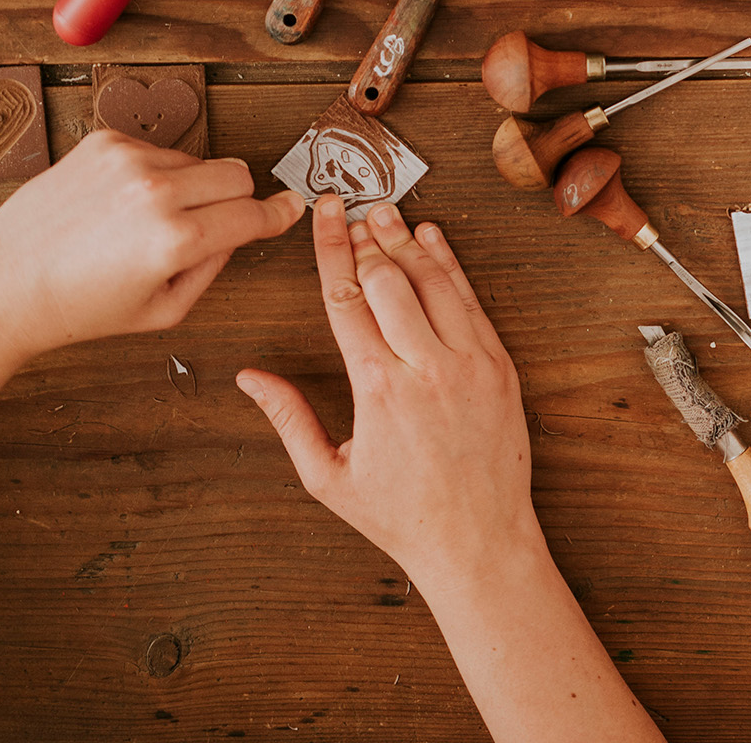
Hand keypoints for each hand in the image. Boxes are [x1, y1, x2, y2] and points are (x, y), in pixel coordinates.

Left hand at [0, 129, 304, 362]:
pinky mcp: (104, 143)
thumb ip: (213, 268)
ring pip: (198, 162)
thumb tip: (241, 228)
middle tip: (214, 224)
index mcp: (175, 240)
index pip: (254, 214)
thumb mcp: (162, 311)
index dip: (278, 214)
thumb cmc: (77, 307)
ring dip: (191, 187)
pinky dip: (154, 174)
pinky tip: (123, 204)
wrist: (4, 284)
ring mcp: (128, 161)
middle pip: (237, 175)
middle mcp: (155, 192)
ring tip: (149, 222)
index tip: (290, 208)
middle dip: (237, 199)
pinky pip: (159, 151)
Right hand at [237, 196, 539, 595]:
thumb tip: (249, 378)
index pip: (346, 297)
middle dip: (366, 238)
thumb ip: (288, 418)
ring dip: (408, 242)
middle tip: (353, 208)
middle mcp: (426, 368)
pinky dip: (452, 266)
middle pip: (389, 279)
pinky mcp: (500, 367)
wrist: (479, 542)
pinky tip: (434, 240)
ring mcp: (470, 364)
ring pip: (434, 281)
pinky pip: (473, 303)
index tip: (323, 212)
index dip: (330, 248)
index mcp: (378, 388)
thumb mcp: (329, 476)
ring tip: (387, 212)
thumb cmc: (401, 516)